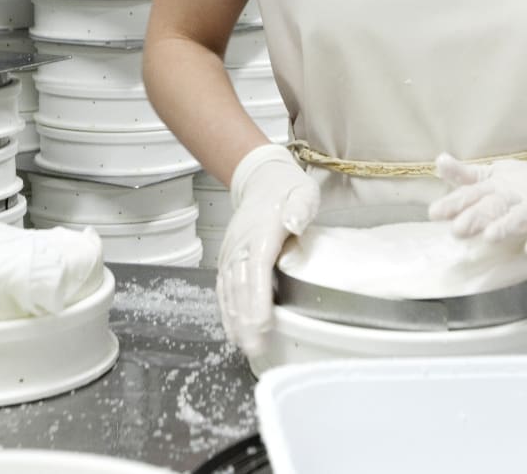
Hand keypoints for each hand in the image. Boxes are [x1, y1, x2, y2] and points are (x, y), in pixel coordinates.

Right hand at [217, 143, 319, 355]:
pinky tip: (232, 327)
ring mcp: (232, 252)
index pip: (257, 270)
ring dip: (234, 319)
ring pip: (229, 290)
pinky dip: (226, 309)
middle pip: (240, 286)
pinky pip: (224, 286)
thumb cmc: (286, 190)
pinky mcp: (229, 258)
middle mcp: (241, 245)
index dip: (257, 299)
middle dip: (245, 319)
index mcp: (261, 233)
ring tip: (243, 345)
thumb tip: (294, 223)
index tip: (262, 324)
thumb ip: (300, 207)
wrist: (261, 179)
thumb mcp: (302, 191)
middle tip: (254, 347)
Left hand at [428, 123, 526, 255]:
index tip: (435, 213)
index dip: (454, 203)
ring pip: (522, 217)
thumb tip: (439, 162)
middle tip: (457, 229)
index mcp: (498, 186)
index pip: (474, 193)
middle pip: (495, 205)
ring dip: (507, 226)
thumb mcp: (496, 176)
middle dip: (477, 216)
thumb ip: (467, 176)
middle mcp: (517, 196)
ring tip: (490, 237)